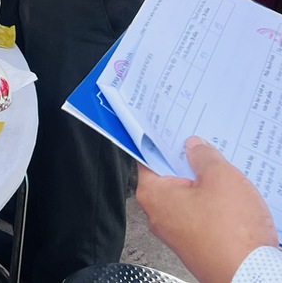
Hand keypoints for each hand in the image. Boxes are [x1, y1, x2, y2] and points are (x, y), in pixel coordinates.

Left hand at [137, 137, 276, 282]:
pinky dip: (215, 207)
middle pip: (170, 178)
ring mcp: (178, 233)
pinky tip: (234, 200)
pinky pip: (203, 217)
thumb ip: (204, 156)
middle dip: (189, 164)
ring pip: (190, 198)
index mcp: (153, 194)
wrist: (251, 276)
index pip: (148, 158)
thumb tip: (194, 146)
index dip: (163, 142)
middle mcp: (159, 215)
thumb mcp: (220, 177)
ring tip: (226, 174)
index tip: (173, 131)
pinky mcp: (197, 246)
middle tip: (207, 149)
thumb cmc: (231, 233)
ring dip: (206, 186)